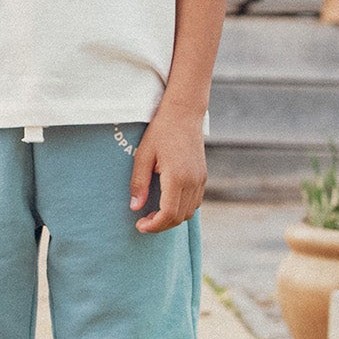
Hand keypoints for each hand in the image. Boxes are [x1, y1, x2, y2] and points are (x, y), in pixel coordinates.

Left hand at [130, 106, 206, 233]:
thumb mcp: (143, 155)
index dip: (154, 225)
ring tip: (153, 214)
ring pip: (189, 212)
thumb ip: (139, 183)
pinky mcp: (203, 176)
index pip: (168, 213)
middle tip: (143, 222)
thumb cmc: (161, 131)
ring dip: (171, 218)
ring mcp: (200, 179)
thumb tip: (135, 207)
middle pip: (179, 217)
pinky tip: (167, 203)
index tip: (140, 226)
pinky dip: (181, 209)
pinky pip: (195, 203)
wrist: (184, 113)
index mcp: (177, 177)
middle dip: (160, 225)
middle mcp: (193, 181)